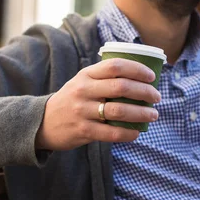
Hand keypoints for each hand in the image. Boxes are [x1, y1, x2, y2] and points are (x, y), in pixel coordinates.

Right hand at [35, 58, 160, 150]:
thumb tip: (141, 77)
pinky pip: (111, 133)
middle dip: (144, 91)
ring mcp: (82, 111)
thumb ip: (104, 77)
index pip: (115, 66)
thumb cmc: (73, 99)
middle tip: (157, 97)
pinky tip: (138, 132)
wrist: (43, 122)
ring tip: (153, 114)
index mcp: (86, 74)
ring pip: (119, 111)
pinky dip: (128, 133)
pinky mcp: (83, 130)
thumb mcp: (83, 81)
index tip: (152, 76)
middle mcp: (84, 90)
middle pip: (121, 87)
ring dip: (141, 113)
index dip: (137, 69)